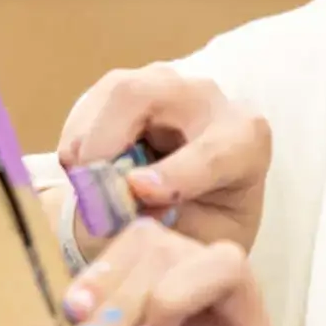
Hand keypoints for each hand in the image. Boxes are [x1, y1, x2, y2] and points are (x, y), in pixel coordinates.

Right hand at [55, 66, 271, 259]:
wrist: (197, 202)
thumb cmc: (206, 222)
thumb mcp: (202, 241)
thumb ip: (173, 230)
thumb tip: (131, 210)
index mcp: (245, 141)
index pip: (214, 151)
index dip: (176, 172)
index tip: (138, 189)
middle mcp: (209, 101)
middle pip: (152, 95)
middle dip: (109, 137)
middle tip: (85, 181)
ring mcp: (169, 85)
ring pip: (119, 91)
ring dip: (89, 138)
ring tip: (81, 180)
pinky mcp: (134, 85)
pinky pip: (96, 99)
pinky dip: (79, 136)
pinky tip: (82, 167)